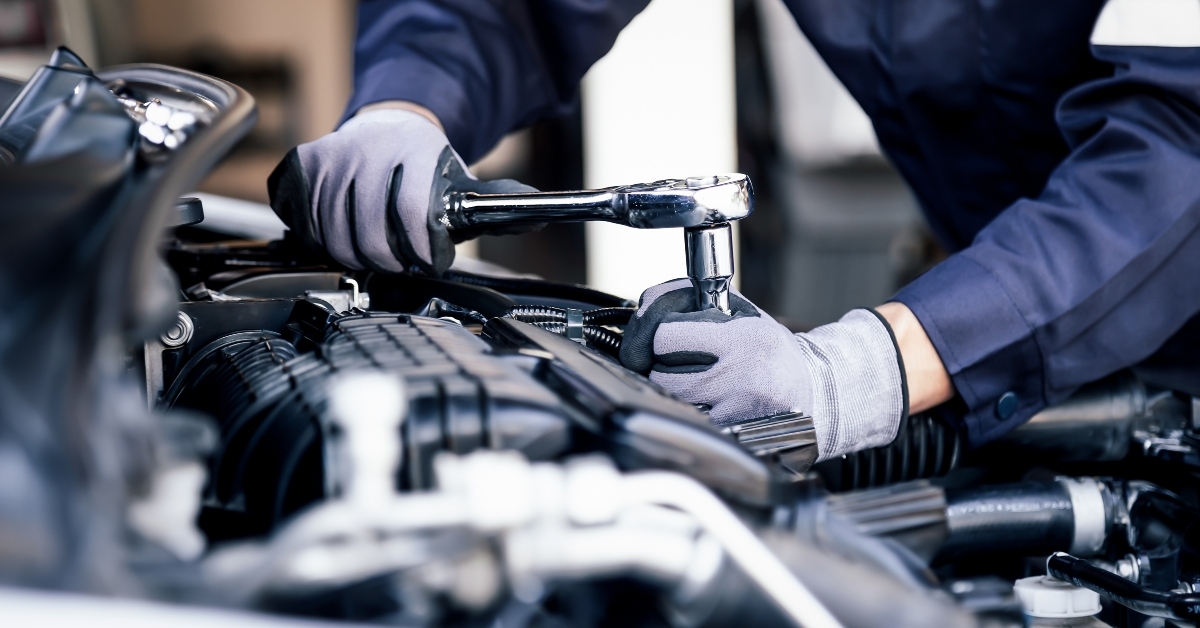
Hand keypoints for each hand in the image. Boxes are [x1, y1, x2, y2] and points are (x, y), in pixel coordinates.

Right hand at [267, 106, 535, 275]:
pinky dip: (325, 241)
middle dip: (391, 263)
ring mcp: (332, 158)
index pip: (413, 217)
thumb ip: (498, 204)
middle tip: (403, 264)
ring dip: (357, 256)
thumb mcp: (464, 182)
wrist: (389, 125)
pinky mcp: (304, 168)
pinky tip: (346, 235)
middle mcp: (368, 151)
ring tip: (378, 252)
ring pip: (334, 238)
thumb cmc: (428, 165)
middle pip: (369, 237)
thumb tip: (540, 217)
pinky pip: (307, 225)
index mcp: (414, 151)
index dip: (421, 252)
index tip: (429, 262)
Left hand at [619, 279, 906, 460]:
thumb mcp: (745, 316)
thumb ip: (700, 304)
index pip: (666, 337)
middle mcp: (734, 378)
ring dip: (668, 390)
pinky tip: (700, 402)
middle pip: (659, 373)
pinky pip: (687, 421)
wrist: (814, 394)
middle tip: (670, 361)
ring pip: (669, 401)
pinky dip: (684, 412)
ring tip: (688, 379)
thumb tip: (651, 301)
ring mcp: (730, 412)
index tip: (664, 336)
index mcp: (739, 341)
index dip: (657, 334)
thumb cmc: (773, 353)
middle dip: (657, 365)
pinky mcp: (728, 435)